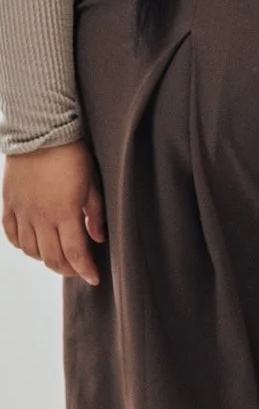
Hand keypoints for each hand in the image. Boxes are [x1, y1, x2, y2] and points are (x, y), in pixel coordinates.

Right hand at [3, 142, 105, 287]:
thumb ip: (94, 213)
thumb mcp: (92, 183)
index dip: (85, 270)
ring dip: (46, 259)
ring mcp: (22, 212)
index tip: (94, 278)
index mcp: (65, 212)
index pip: (75, 253)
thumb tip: (98, 238)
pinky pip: (12, 236)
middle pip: (52, 258)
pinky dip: (23, 246)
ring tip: (59, 258)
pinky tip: (34, 245)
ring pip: (31, 250)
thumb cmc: (72, 154)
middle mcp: (41, 217)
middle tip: (79, 270)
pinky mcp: (9, 205)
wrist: (40, 131)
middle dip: (68, 269)